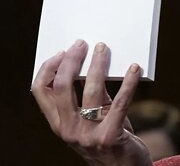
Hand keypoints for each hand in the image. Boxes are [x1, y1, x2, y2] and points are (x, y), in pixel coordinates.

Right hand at [31, 40, 151, 165]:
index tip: (62, 51)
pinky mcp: (111, 136)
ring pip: (91, 91)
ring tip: (104, 49)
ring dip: (99, 65)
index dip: (49, 67)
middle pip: (63, 87)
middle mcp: (68, 129)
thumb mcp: (91, 120)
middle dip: (72, 60)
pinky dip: (128, 82)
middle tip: (83, 44)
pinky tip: (134, 69)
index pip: (41, 91)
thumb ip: (89, 97)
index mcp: (58, 123)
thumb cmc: (108, 138)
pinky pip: (121, 102)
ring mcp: (88, 135)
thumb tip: (94, 62)